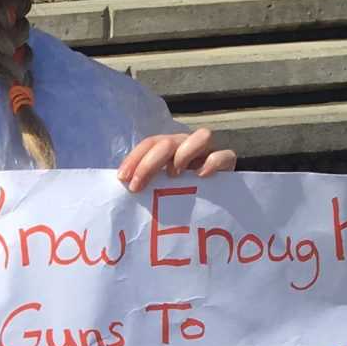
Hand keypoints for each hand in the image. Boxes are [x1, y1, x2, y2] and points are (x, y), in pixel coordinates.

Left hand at [117, 131, 237, 192]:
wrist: (211, 209)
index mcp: (169, 149)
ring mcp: (209, 153)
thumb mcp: (157, 190)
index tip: (123, 179)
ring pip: (202, 136)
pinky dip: (213, 163)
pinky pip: (225, 155)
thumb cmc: (176, 199)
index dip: (135, 158)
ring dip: (184, 153)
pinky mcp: (227, 165)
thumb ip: (144, 183)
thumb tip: (119, 184)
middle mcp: (188, 146)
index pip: (150, 143)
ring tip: (173, 175)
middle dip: (149, 163)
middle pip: (169, 142)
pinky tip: (200, 176)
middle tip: (138, 187)